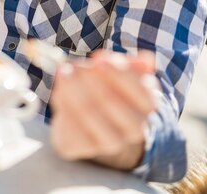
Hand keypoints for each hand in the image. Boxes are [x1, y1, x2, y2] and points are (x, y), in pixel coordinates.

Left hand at [50, 50, 158, 170]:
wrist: (93, 120)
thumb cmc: (109, 87)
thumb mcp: (121, 71)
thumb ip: (130, 64)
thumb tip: (145, 60)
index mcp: (148, 105)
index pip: (141, 91)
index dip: (119, 74)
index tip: (99, 59)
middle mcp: (134, 128)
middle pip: (113, 103)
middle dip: (91, 80)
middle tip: (75, 65)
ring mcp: (109, 142)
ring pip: (90, 117)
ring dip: (73, 91)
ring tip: (64, 72)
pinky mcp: (82, 148)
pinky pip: (72, 128)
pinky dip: (63, 107)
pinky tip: (59, 92)